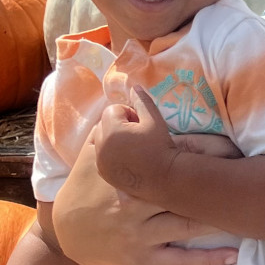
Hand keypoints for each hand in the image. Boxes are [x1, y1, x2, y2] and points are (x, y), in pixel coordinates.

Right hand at [55, 130, 238, 264]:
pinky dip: (206, 262)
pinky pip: (178, 264)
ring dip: (220, 219)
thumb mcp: (94, 149)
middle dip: (220, 183)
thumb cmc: (85, 185)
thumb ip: (115, 121)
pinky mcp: (142, 260)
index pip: (174, 156)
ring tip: (250, 212)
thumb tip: (135, 93)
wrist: (63, 233)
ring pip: (188, 225)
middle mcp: (138, 203)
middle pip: (187, 190)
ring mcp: (141, 234)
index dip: (207, 150)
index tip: (235, 145)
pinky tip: (233, 256)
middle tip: (254, 175)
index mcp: (130, 173)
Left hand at [93, 87, 179, 201]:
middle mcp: (101, 146)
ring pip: (102, 139)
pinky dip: (110, 153)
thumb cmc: (160, 147)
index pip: (112, 110)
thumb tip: (133, 86)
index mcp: (111, 131)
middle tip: (137, 135)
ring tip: (133, 146)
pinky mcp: (103, 172)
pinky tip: (127, 158)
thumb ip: (141, 101)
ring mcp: (100, 161)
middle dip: (118, 125)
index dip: (128, 114)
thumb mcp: (154, 120)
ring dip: (114, 138)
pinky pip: (102, 155)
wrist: (164, 178)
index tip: (141, 123)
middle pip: (105, 124)